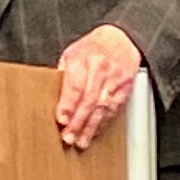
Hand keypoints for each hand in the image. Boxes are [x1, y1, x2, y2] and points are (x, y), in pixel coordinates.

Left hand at [53, 24, 144, 150]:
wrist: (121, 38)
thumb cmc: (92, 47)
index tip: (62, 120)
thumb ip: (63, 74)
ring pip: (103, 107)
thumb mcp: (71, 54)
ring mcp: (115, 78)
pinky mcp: (126, 87)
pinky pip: (115, 108)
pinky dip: (104, 122)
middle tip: (69, 137)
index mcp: (83, 59)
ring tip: (82, 141)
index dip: (68, 105)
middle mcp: (100, 69)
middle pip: (89, 100)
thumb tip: (53, 97)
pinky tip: (96, 131)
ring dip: (91, 127)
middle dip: (78, 122)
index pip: (75, 86)